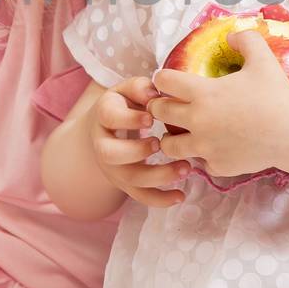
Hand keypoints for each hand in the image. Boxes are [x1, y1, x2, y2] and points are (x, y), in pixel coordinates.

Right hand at [89, 76, 191, 207]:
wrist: (109, 128)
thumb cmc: (127, 104)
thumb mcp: (130, 90)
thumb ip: (140, 88)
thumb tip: (154, 94)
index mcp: (104, 115)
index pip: (109, 117)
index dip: (129, 119)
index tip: (152, 118)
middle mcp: (103, 144)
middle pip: (110, 154)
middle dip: (136, 151)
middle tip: (160, 144)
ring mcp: (113, 167)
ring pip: (128, 178)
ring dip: (157, 176)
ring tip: (185, 168)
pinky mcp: (125, 183)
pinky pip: (140, 196)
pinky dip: (160, 199)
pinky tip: (180, 195)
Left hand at [149, 29, 288, 179]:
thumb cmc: (277, 95)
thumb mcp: (263, 58)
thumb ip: (245, 40)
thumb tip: (231, 37)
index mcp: (202, 93)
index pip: (164, 81)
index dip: (163, 78)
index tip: (167, 80)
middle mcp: (197, 120)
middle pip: (159, 112)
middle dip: (159, 106)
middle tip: (166, 105)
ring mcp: (205, 146)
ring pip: (169, 145)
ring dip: (171, 138)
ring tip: (179, 133)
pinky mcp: (218, 166)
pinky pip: (200, 163)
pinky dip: (204, 157)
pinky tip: (213, 149)